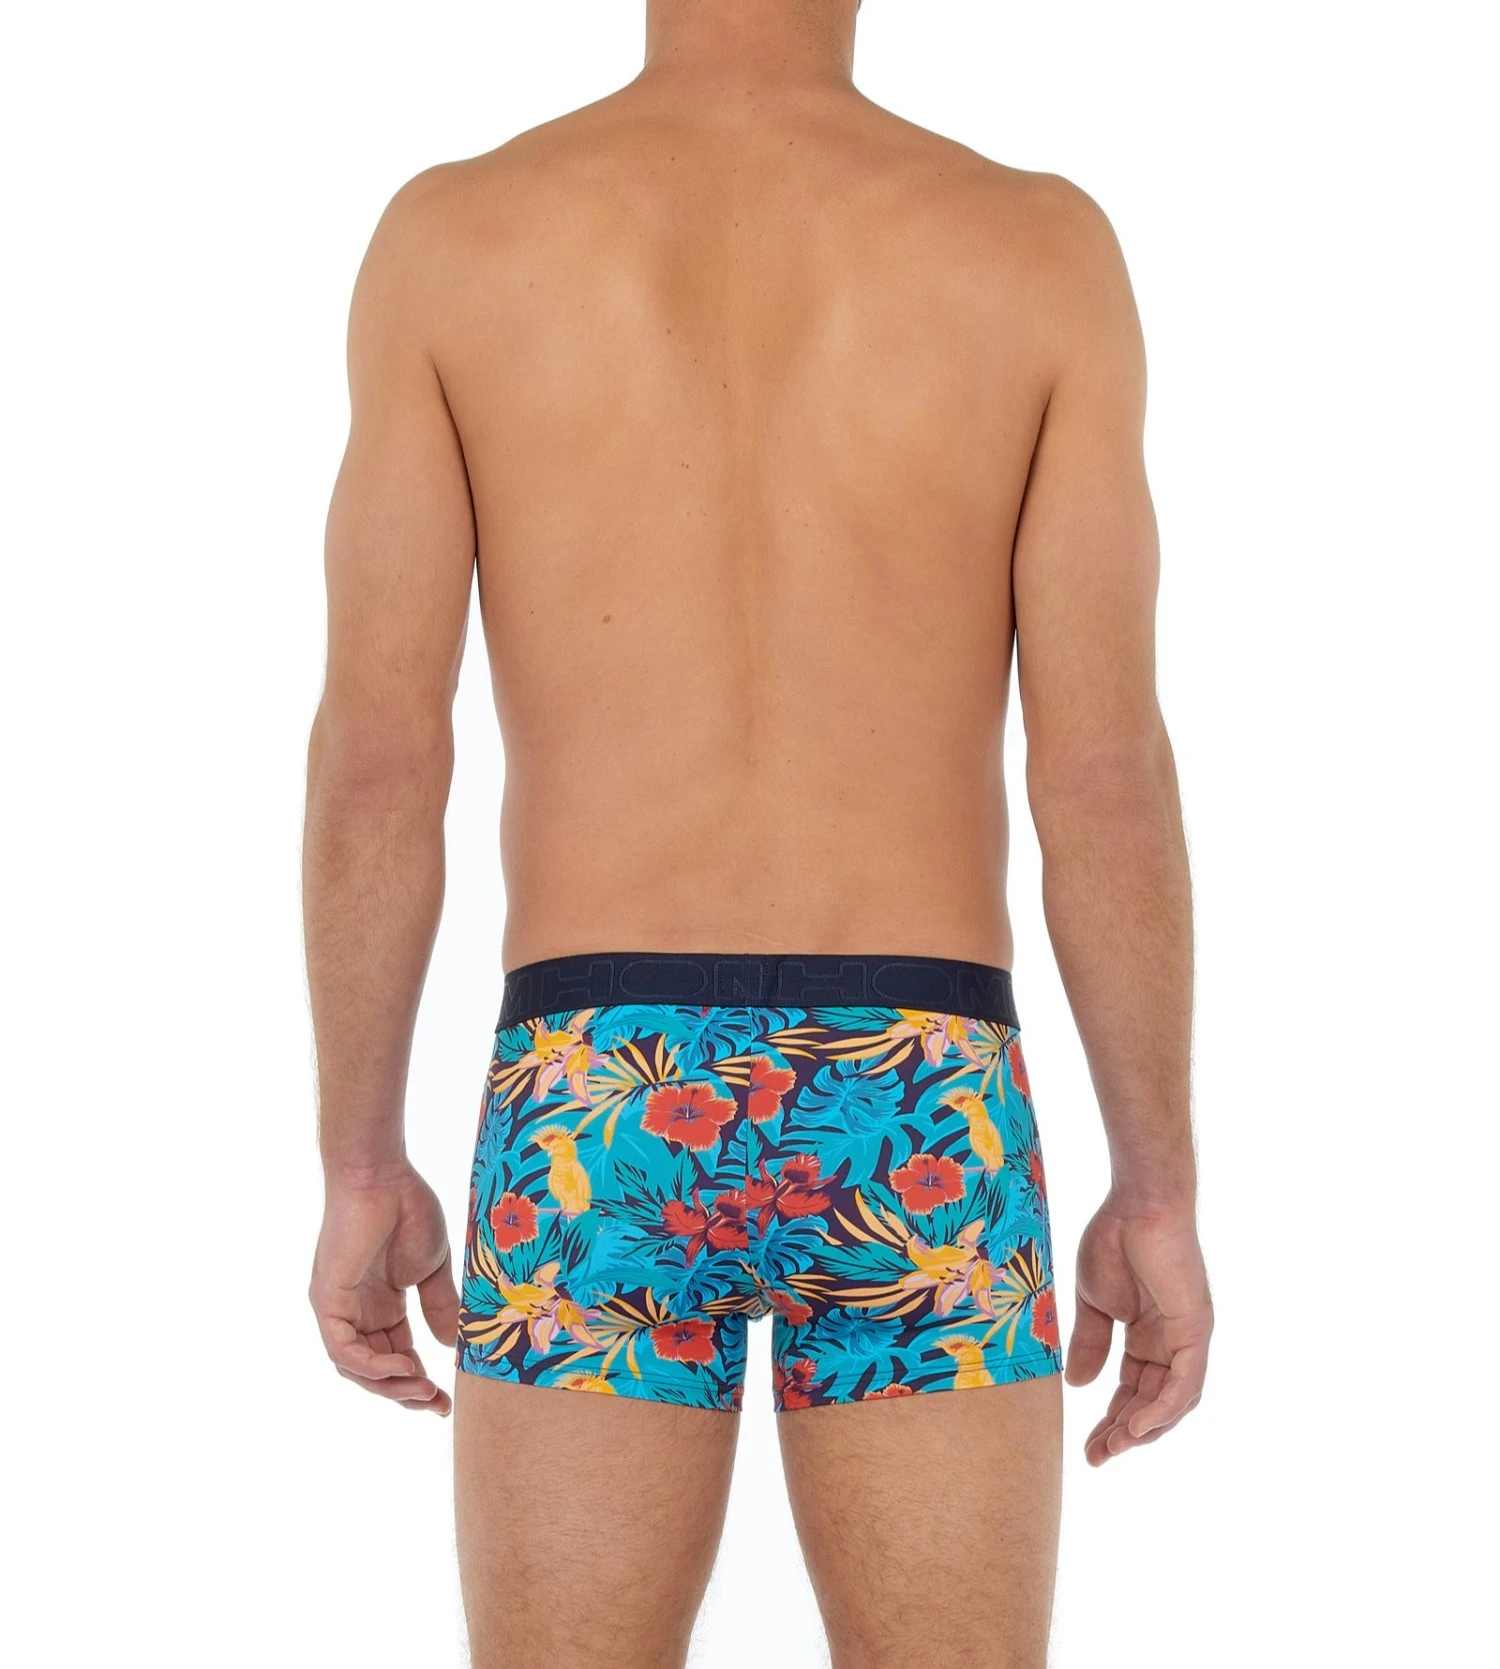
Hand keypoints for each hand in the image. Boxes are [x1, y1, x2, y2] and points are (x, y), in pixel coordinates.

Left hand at [310, 1162, 460, 1415]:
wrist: (382, 1175)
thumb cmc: (407, 1209)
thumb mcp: (431, 1268)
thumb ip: (438, 1307)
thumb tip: (450, 1348)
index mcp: (380, 1304)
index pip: (396, 1355)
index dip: (419, 1381)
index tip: (446, 1399)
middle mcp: (356, 1312)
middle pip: (375, 1369)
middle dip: (405, 1393)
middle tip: (437, 1406)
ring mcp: (338, 1308)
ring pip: (356, 1367)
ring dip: (389, 1386)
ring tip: (423, 1391)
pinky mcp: (327, 1300)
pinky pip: (342, 1349)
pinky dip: (370, 1364)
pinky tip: (402, 1367)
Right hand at [1066, 1195, 1212, 1464]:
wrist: (1137, 1202)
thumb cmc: (1115, 1238)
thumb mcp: (1094, 1301)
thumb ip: (1091, 1343)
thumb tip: (1078, 1385)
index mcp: (1148, 1335)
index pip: (1134, 1389)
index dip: (1112, 1419)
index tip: (1089, 1446)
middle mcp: (1173, 1342)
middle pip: (1154, 1402)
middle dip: (1125, 1433)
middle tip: (1096, 1456)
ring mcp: (1188, 1338)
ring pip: (1173, 1401)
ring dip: (1145, 1429)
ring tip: (1114, 1447)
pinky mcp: (1196, 1330)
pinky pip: (1185, 1382)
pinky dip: (1164, 1408)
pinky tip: (1137, 1426)